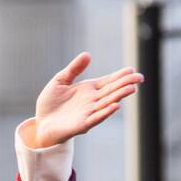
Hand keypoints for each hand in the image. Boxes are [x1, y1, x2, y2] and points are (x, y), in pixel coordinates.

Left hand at [29, 52, 143, 147]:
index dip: (120, 76)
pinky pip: (96, 118)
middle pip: (112, 91)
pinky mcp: (82, 125)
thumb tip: (87, 55)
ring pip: (107, 103)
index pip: (108, 81)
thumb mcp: (60, 81)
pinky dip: (106, 112)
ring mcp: (88, 113)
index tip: (132, 69)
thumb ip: (74, 69)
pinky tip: (116, 105)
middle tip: (139, 77)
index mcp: (89, 90)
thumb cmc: (50, 103)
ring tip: (131, 88)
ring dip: (119, 96)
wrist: (41, 123)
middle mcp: (92, 101)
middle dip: (125, 84)